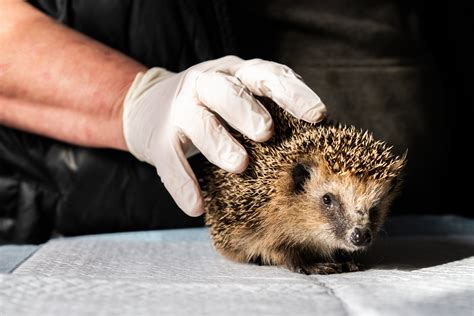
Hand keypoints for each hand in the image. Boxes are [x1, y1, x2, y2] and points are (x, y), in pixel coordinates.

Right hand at [122, 56, 325, 215]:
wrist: (148, 105)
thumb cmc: (212, 106)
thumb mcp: (241, 96)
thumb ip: (269, 109)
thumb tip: (317, 143)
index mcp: (235, 74)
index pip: (266, 76)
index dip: (292, 93)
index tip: (317, 115)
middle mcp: (206, 84)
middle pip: (225, 90)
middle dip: (247, 110)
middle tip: (266, 132)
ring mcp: (180, 110)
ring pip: (198, 122)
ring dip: (219, 143)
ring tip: (239, 166)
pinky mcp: (158, 138)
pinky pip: (169, 161)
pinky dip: (183, 184)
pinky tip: (197, 206)